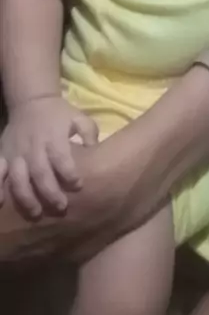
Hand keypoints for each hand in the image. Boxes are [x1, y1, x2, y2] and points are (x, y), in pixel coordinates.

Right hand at [0, 96, 97, 216]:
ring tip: (37, 213)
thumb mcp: (78, 117)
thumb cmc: (58, 113)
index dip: (69, 174)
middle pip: (40, 173)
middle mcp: (33, 147)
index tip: (79, 185)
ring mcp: (16, 153)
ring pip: (18, 179)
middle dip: (50, 193)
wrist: (31, 101)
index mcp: (53, 137)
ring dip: (27, 198)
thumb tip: (94, 149)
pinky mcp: (3, 155)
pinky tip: (3, 202)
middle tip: (62, 207)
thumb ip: (88, 132)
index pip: (61, 158)